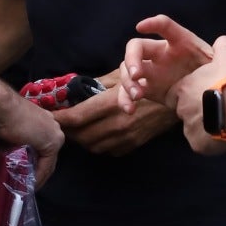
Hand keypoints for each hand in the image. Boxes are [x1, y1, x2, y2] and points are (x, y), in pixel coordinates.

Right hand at [0, 89, 63, 180]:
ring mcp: (54, 134)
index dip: (36, 162)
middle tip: (29, 183)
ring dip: (39, 176)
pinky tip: (31, 185)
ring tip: (29, 187)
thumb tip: (8, 154)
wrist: (1, 107)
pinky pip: (46, 166)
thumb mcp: (6, 133)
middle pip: (49, 155)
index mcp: (43, 120)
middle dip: (39, 170)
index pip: (43, 147)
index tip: (27, 172)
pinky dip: (39, 177)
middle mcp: (53, 126)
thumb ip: (12, 144)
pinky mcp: (52, 144)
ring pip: (49, 162)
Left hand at [52, 66, 178, 156]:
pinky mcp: (132, 146)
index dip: (59, 119)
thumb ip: (97, 83)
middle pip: (80, 136)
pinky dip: (96, 144)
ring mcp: (124, 138)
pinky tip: (95, 134)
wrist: (178, 98)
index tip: (48, 117)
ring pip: (91, 146)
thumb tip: (74, 88)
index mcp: (110, 104)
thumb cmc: (149, 79)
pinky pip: (106, 150)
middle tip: (60, 122)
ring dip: (81, 138)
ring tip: (76, 129)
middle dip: (67, 130)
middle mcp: (115, 125)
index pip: (76, 118)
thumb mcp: (121, 75)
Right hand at [118, 15, 213, 111]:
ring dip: (127, 82)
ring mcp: (151, 71)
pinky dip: (125, 99)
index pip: (166, 27)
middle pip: (137, 47)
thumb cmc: (216, 74)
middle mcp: (161, 53)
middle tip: (136, 75)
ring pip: (128, 70)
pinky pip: (129, 91)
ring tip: (137, 96)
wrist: (209, 96)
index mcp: (179, 42)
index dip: (154, 24)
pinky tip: (130, 110)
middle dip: (132, 59)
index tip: (140, 27)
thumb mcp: (225, 62)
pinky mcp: (148, 89)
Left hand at [173, 34, 225, 155]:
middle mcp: (182, 108)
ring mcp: (188, 127)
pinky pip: (201, 144)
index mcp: (185, 88)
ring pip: (195, 129)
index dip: (196, 93)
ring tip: (225, 123)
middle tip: (219, 109)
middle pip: (187, 112)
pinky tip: (225, 135)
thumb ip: (223, 46)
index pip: (182, 92)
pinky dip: (211, 143)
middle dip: (200, 112)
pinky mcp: (197, 143)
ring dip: (206, 127)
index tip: (209, 94)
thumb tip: (222, 39)